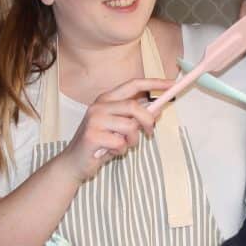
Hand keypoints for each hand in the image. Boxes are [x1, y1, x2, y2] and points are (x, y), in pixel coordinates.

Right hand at [60, 78, 175, 181]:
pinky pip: (120, 143)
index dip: (154, 83)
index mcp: (106, 99)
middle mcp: (99, 106)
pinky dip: (121, 151)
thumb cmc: (99, 144)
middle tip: (150, 132)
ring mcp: (94, 120)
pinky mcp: (92, 136)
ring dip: (132, 140)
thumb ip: (134, 117)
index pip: (133, 84)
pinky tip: (110, 152)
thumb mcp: (118, 127)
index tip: (172, 84)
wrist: (74, 162)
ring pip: (129, 127)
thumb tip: (157, 110)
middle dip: (147, 121)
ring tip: (122, 145)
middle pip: (134, 106)